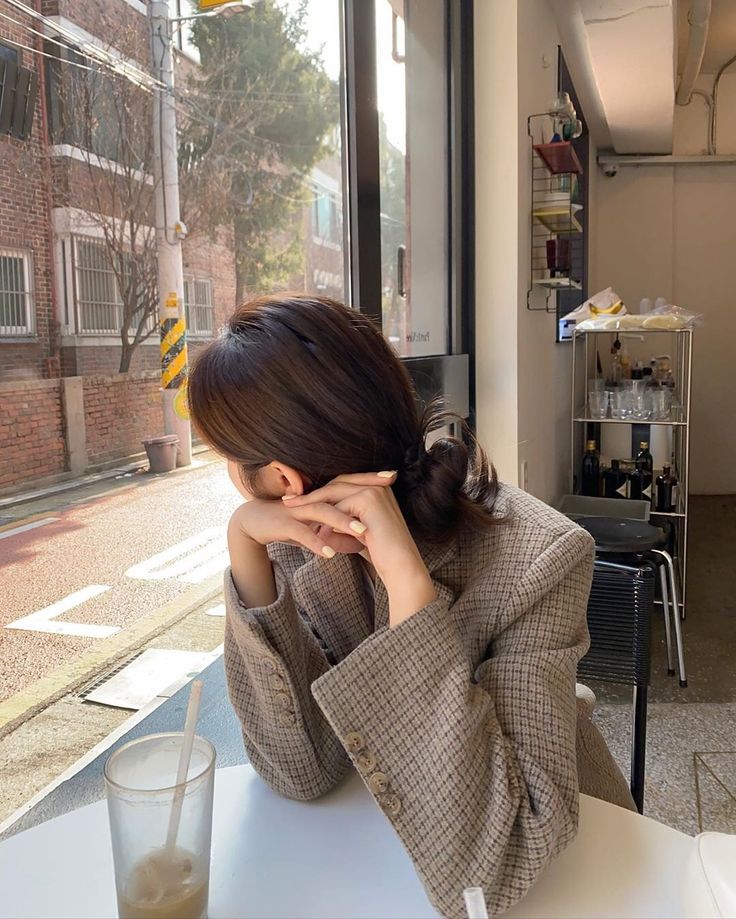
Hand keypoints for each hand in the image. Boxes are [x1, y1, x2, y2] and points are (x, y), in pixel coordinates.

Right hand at [231, 472, 397, 558]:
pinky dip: (316, 542)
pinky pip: (302, 534)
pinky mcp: (285, 525)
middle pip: (340, 493)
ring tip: (362, 531)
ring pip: (323, 512)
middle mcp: (311, 499)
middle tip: (386, 493)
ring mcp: (298, 511)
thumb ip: (338, 529)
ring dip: (343, 521)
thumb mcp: (316, 524)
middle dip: (363, 494)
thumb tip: (361, 539)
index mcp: (321, 496)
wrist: (254, 523)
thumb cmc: (289, 522)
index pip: (348, 484)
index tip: (391, 476)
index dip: (368, 479)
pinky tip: (330, 553)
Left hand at [283, 478, 436, 625]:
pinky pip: (338, 507)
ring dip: (311, 502)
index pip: (343, 485)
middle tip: (288, 501)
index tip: (300, 500)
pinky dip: (324, 518)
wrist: (401, 567)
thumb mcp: (355, 534)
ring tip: (292, 510)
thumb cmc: (380, 554)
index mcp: (378, 489)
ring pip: (334, 492)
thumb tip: (316, 526)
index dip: (321, 492)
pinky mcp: (369, 501)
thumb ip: (339, 524)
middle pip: (337, 484)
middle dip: (311, 493)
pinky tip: (312, 529)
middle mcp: (378, 485)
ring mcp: (374, 491)